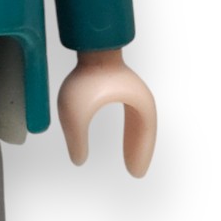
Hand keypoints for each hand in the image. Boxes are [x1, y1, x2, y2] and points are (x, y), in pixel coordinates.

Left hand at [57, 49, 156, 176]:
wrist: (88, 47)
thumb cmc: (86, 76)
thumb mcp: (75, 114)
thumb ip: (76, 139)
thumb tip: (78, 160)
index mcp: (139, 103)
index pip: (145, 134)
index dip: (141, 154)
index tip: (135, 173)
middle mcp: (139, 97)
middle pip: (145, 131)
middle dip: (140, 152)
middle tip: (135, 173)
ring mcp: (131, 91)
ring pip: (139, 124)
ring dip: (135, 142)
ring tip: (131, 162)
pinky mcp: (120, 88)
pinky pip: (131, 117)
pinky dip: (130, 132)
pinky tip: (123, 141)